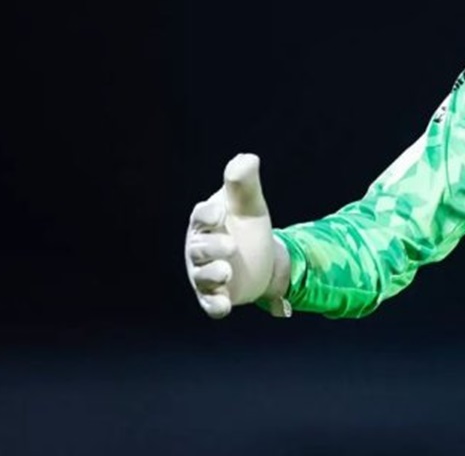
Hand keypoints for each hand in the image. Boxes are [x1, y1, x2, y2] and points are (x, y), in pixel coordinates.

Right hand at [184, 153, 277, 318]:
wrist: (263, 258)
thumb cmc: (248, 225)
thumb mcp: (250, 205)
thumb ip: (245, 184)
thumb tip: (247, 158)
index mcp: (207, 222)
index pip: (201, 217)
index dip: (207, 216)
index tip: (220, 212)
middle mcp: (200, 248)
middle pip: (200, 248)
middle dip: (213, 247)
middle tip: (231, 246)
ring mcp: (205, 273)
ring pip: (202, 276)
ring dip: (213, 275)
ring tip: (227, 272)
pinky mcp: (215, 295)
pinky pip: (210, 303)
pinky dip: (215, 305)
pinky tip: (225, 306)